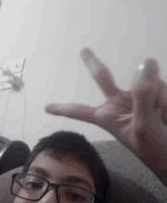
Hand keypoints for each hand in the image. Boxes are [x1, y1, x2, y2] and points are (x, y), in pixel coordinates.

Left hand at [45, 48, 166, 185]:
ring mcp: (137, 99)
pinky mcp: (155, 95)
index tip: (47, 108)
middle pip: (103, 79)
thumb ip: (141, 95)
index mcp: (107, 117)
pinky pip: (162, 87)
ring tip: (164, 120)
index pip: (80, 111)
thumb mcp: (143, 126)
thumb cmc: (154, 150)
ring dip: (158, 100)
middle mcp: (119, 105)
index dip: (63, 109)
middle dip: (93, 65)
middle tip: (83, 51)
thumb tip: (145, 64)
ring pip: (147, 83)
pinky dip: (166, 101)